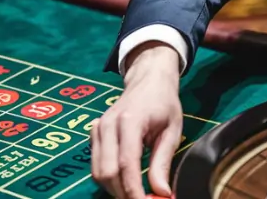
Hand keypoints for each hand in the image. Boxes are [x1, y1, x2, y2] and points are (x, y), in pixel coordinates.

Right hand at [91, 43, 182, 197]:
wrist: (148, 79)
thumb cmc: (163, 102)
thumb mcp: (172, 130)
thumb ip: (163, 162)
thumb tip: (162, 194)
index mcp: (130, 121)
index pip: (127, 164)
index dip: (134, 190)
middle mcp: (108, 125)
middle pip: (107, 172)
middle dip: (123, 193)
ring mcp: (98, 128)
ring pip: (97, 172)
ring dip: (115, 189)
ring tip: (135, 194)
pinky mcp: (94, 133)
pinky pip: (95, 164)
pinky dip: (108, 179)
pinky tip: (125, 182)